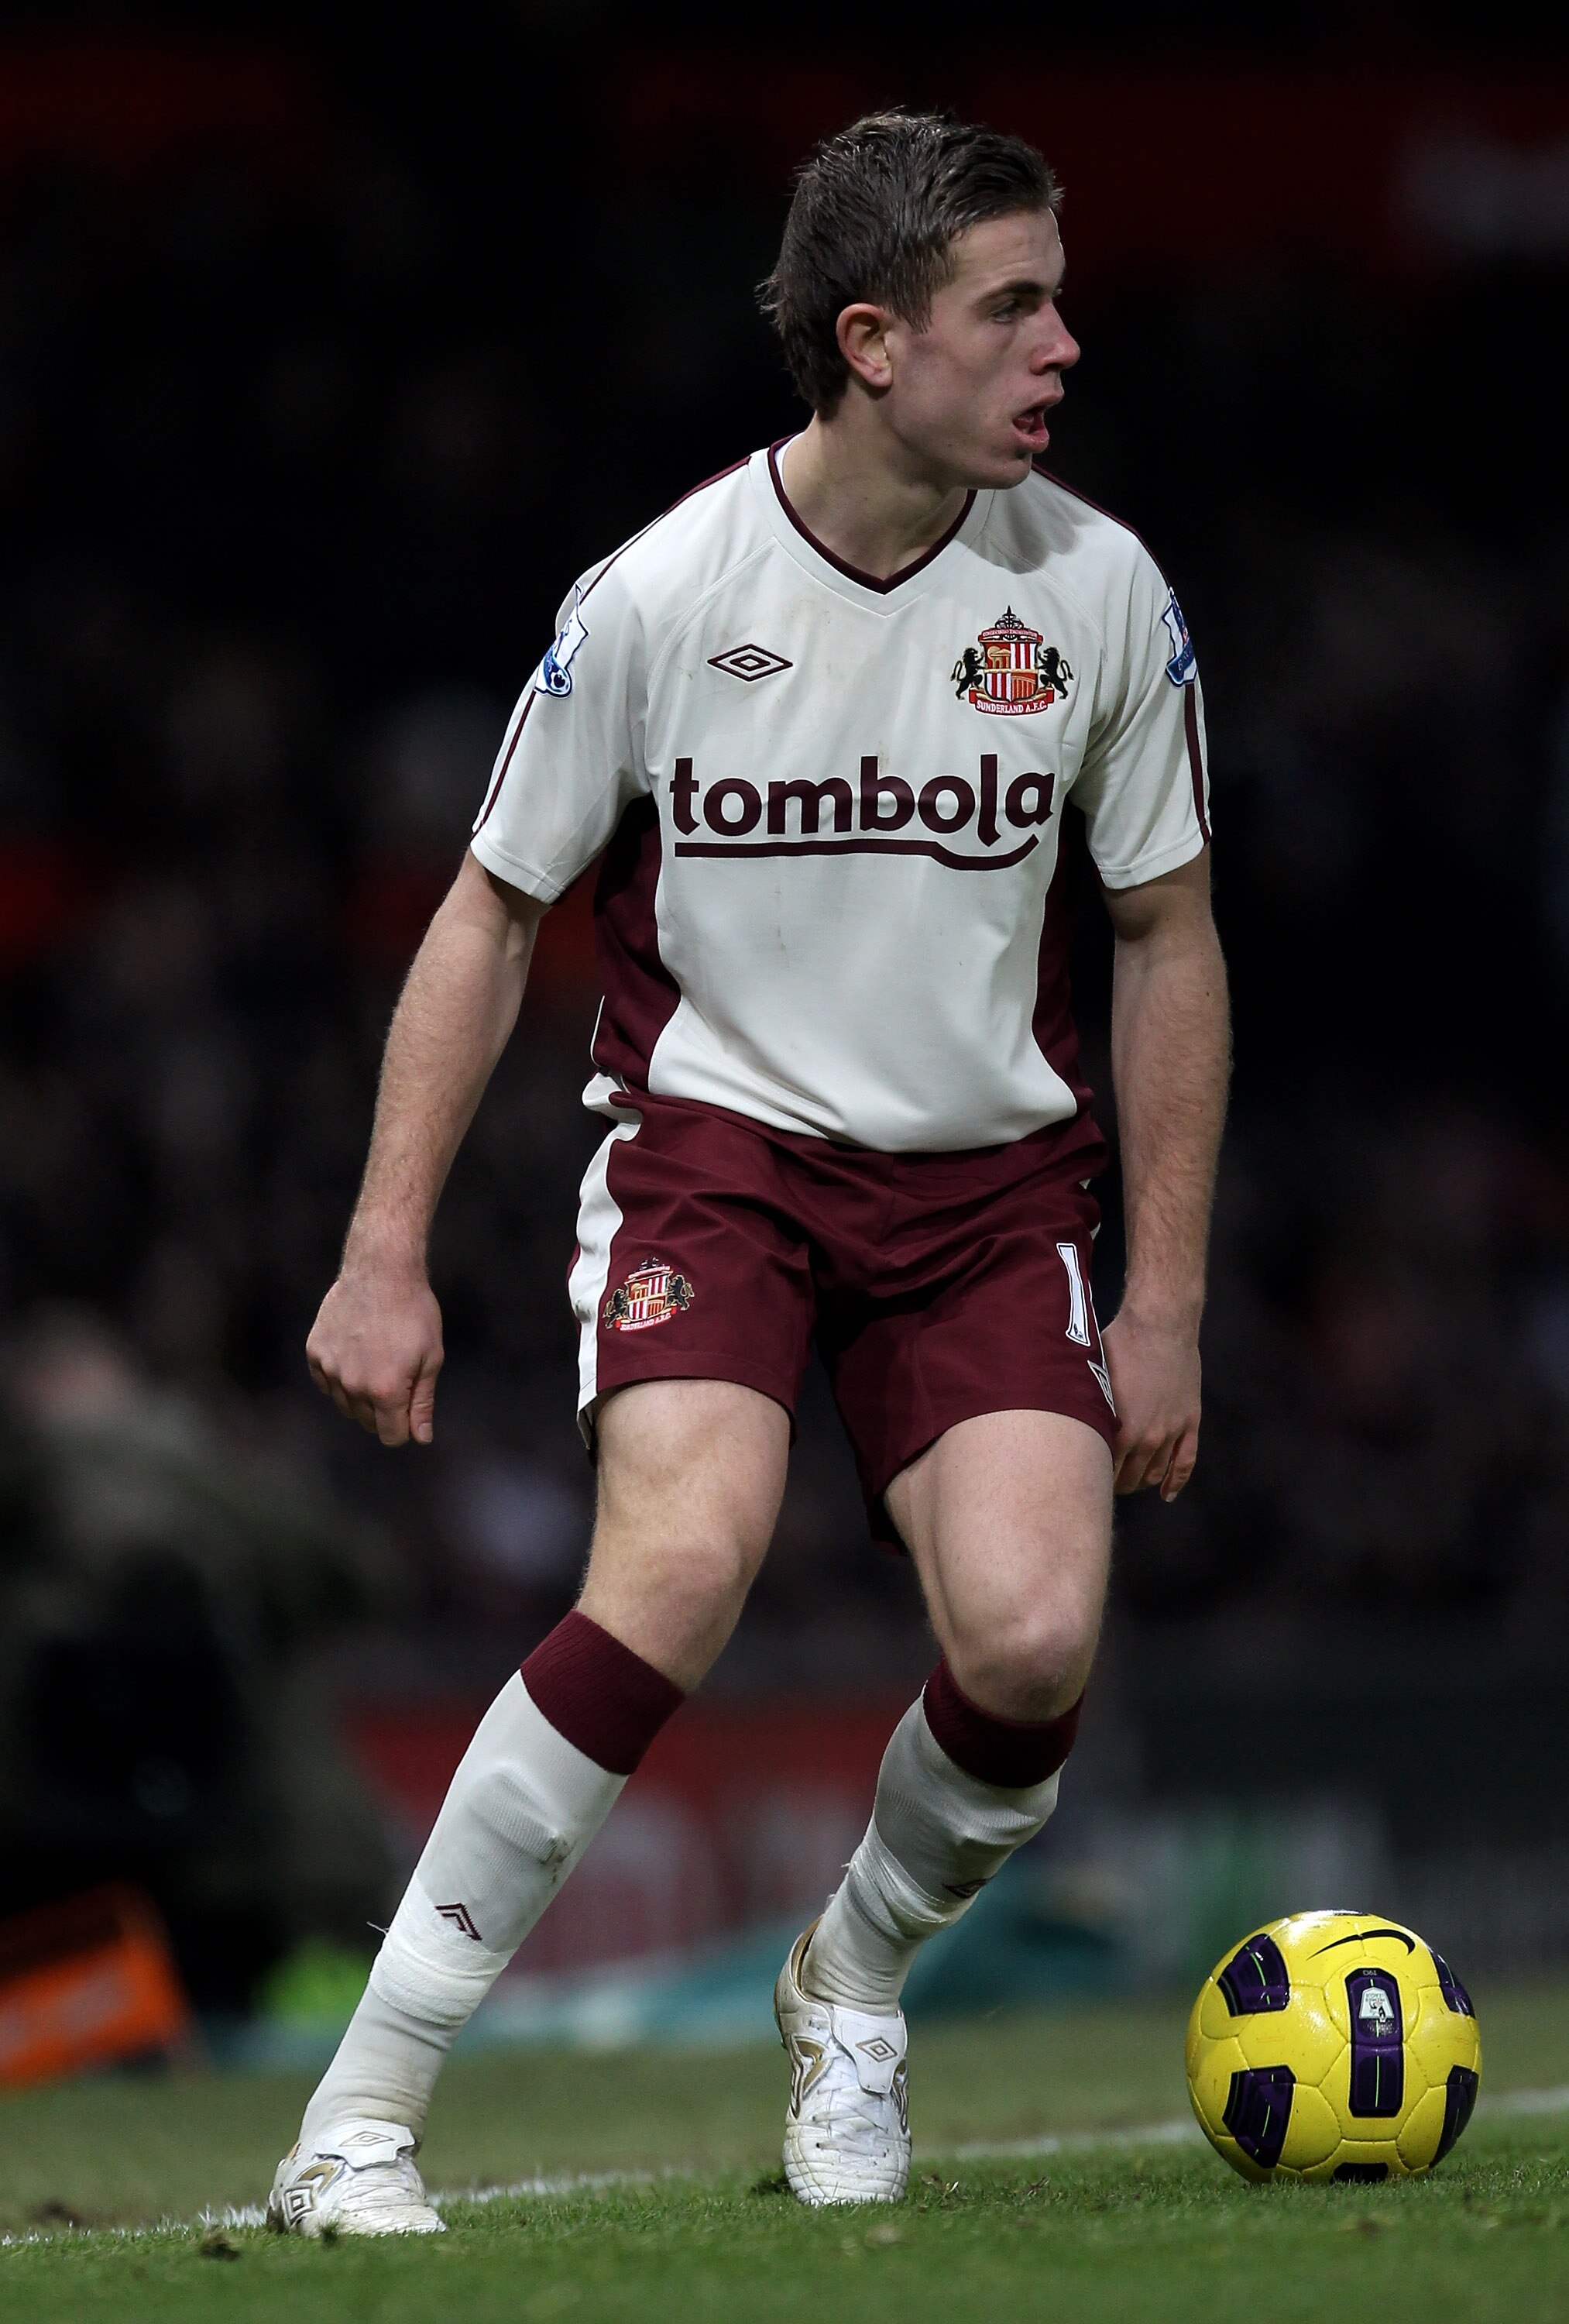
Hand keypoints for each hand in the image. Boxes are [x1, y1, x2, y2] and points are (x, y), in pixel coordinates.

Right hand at [306, 1264, 444, 1446]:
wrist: (381, 1271)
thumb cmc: (415, 1313)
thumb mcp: (431, 1358)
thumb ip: (423, 1402)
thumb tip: (422, 1437)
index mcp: (385, 1391)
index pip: (391, 1436)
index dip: (404, 1428)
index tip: (410, 1411)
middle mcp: (352, 1386)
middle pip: (367, 1422)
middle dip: (385, 1411)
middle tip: (398, 1377)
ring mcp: (329, 1369)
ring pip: (345, 1405)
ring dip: (360, 1395)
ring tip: (377, 1362)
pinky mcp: (315, 1351)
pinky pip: (325, 1382)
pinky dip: (338, 1378)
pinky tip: (355, 1355)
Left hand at [1101, 1310, 1200, 1499]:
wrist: (1161, 1324)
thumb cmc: (1120, 1345)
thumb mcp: (1093, 1377)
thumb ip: (1086, 1408)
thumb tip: (1061, 1423)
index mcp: (1120, 1430)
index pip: (1103, 1471)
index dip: (1093, 1477)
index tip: (1084, 1478)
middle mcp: (1148, 1438)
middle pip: (1130, 1478)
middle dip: (1116, 1484)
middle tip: (1104, 1484)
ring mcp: (1172, 1431)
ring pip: (1156, 1473)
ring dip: (1142, 1482)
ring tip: (1129, 1483)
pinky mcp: (1190, 1422)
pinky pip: (1186, 1462)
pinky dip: (1178, 1481)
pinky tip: (1168, 1495)